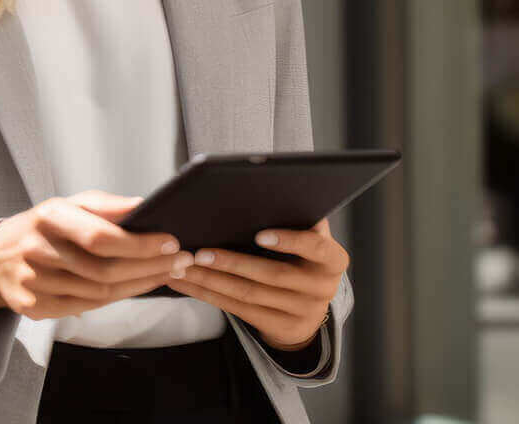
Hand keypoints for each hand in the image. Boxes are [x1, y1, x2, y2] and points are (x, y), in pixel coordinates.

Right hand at [0, 190, 194, 316]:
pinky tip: (138, 287)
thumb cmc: (41, 228)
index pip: (100, 236)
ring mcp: (34, 283)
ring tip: (168, 272)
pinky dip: (118, 298)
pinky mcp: (35, 307)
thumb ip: (106, 206)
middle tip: (181, 260)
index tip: (170, 241)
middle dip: (150, 265)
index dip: (139, 243)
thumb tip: (144, 206)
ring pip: (100, 293)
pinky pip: (87, 307)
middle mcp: (37, 250)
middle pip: (104, 269)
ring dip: (141, 284)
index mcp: (47, 217)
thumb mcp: (67, 205)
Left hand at [161, 217, 348, 350]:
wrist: (308, 309)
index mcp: (333, 261)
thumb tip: (266, 192)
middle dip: (233, 263)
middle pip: (274, 275)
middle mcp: (322, 288)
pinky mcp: (280, 327)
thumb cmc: (302, 260)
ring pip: (249, 295)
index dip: (289, 241)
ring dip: (212, 280)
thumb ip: (297, 220)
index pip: (316, 248)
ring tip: (185, 267)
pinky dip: (209, 295)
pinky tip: (188, 283)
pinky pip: (238, 310)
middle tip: (201, 252)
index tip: (259, 234)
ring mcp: (302, 312)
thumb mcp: (309, 241)